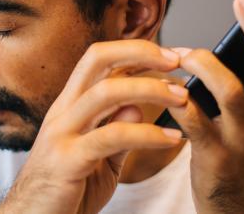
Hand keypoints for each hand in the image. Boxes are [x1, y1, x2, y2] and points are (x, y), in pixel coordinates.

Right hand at [0, 40, 187, 213]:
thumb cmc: (65, 192)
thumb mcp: (99, 158)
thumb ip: (117, 132)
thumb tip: (137, 105)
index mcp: (70, 107)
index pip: (99, 60)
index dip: (134, 51)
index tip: (170, 56)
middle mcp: (63, 112)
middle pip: (97, 60)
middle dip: (139, 52)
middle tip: (177, 60)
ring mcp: (62, 134)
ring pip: (105, 92)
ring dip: (149, 89)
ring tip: (181, 98)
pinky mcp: (67, 160)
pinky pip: (112, 137)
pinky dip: (147, 133)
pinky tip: (170, 138)